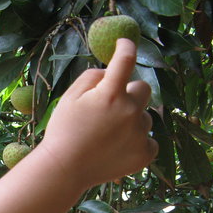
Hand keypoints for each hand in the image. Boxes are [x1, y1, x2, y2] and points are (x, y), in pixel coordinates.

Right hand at [39, 38, 157, 188]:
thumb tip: (110, 73)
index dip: (126, 47)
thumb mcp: (69, 97)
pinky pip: (149, 140)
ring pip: (144, 117)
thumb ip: (91, 78)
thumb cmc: (63, 130)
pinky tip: (116, 148)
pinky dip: (136, 141)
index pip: (125, 60)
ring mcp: (140, 134)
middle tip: (110, 106)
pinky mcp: (144, 154)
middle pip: (143, 89)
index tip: (124, 43)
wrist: (64, 169)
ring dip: (131, 119)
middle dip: (129, 93)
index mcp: (110, 94)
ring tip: (106, 134)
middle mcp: (130, 111)